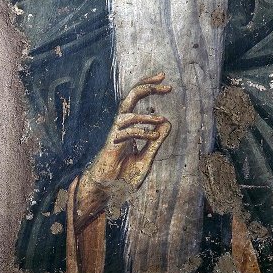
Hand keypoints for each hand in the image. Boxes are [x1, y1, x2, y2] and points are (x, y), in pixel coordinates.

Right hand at [73, 73, 170, 229]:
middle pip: (130, 97)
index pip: (137, 100)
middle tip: (163, 78)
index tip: (165, 83)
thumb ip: (155, 142)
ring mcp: (115, 134)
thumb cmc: (122, 177)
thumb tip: (167, 122)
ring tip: (161, 118)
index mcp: (129, 126)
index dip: (149, 87)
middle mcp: (121, 126)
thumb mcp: (145, 159)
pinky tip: (154, 137)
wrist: (106, 193)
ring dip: (146, 116)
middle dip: (146, 85)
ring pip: (127, 114)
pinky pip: (126, 133)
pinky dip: (142, 133)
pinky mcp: (112, 146)